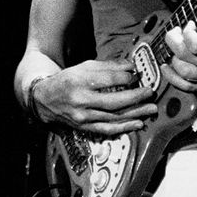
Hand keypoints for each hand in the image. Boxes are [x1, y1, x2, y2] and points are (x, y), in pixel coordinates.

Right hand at [32, 59, 156, 135]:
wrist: (45, 100)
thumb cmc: (68, 80)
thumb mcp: (84, 67)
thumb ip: (108, 66)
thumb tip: (131, 67)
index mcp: (79, 81)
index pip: (108, 80)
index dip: (125, 78)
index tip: (136, 75)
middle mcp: (81, 101)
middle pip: (114, 102)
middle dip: (136, 97)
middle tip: (150, 92)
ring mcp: (83, 117)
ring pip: (114, 118)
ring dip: (136, 114)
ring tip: (151, 109)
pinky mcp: (84, 128)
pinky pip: (107, 130)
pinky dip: (124, 128)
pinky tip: (138, 123)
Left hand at [162, 0, 196, 101]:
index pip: (195, 43)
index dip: (187, 32)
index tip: (190, 24)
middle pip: (184, 55)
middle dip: (174, 40)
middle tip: (175, 32)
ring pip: (182, 70)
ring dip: (173, 57)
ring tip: (173, 47)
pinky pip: (184, 86)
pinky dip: (172, 77)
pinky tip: (167, 67)